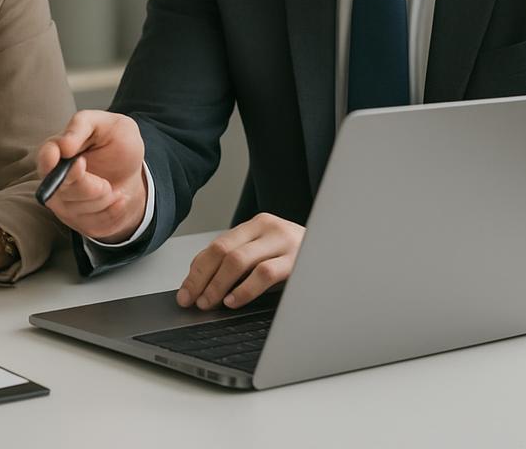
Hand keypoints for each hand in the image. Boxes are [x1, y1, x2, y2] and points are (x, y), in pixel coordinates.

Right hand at [36, 110, 146, 242]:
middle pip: (60, 189)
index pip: (44, 158)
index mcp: (56, 149)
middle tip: (105, 184)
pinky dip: (112, 212)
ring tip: (113, 187)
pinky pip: (92, 223)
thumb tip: (63, 145)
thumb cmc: (116, 143)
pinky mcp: (77, 219)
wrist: (131, 171)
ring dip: (103, 200)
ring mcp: (62, 201)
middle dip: (87, 188)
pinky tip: (119, 200)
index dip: (53, 162)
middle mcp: (53, 177)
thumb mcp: (106, 124)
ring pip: (76, 209)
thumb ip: (82, 126)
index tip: (79, 162)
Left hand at [177, 213, 304, 309]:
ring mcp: (283, 242)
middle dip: (202, 278)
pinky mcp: (297, 260)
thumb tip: (201, 282)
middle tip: (192, 301)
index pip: (216, 245)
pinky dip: (244, 289)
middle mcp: (268, 228)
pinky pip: (263, 274)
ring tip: (209, 303)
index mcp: (256, 224)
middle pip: (222, 251)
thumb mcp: (266, 253)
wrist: (340, 250)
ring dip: (217, 285)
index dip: (196, 270)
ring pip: (238, 260)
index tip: (185, 292)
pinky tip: (233, 300)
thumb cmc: (299, 258)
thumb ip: (240, 259)